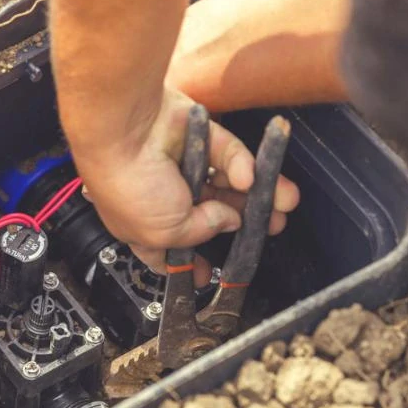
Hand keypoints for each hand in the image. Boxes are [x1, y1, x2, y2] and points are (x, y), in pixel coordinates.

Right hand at [73, 88, 299, 283]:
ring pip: (226, 182)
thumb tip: (229, 221)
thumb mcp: (165, 233)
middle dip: (241, 222)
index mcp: (146, 226)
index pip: (172, 250)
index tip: (212, 273)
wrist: (125, 133)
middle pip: (211, 213)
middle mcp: (164, 195)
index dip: (193, 262)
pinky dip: (241, 164)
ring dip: (257, 193)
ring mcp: (182, 165)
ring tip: (283, 203)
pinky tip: (249, 178)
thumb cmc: (129, 186)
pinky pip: (228, 152)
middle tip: (269, 228)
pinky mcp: (197, 135)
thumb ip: (202, 231)